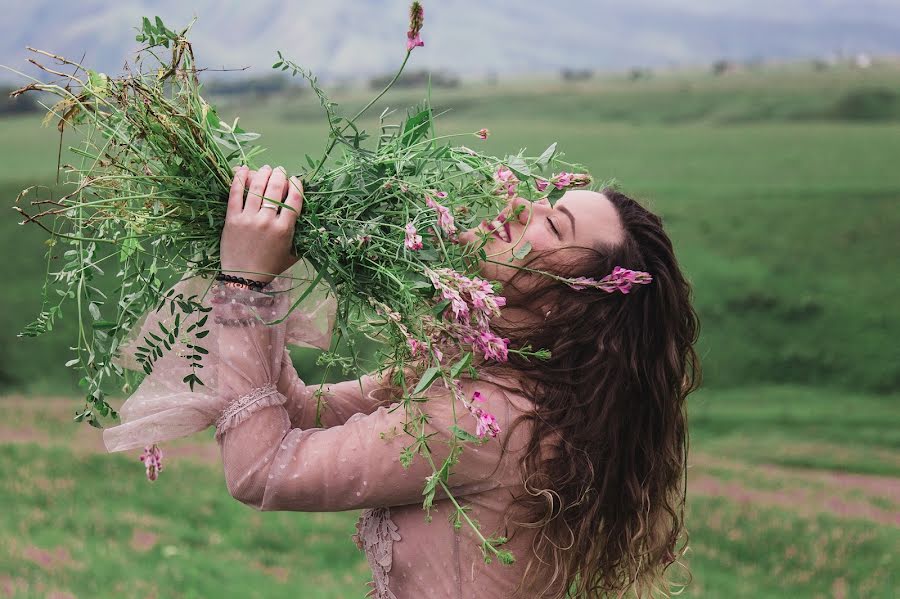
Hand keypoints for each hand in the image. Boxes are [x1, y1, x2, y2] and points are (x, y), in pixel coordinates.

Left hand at [220, 165, 303, 283]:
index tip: (296, 180)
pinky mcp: (232, 218)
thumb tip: (311, 223)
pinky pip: (235, 194)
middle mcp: (267, 221)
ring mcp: (248, 218)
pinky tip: (243, 169)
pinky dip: (239, 179)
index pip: (294, 199)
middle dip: (280, 175)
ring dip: (263, 174)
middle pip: (275, 189)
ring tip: (266, 169)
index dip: (296, 185)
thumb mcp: (292, 254)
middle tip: (280, 170)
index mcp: (284, 229)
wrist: (244, 279)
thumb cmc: (270, 268)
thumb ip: (301, 238)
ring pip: (257, 188)